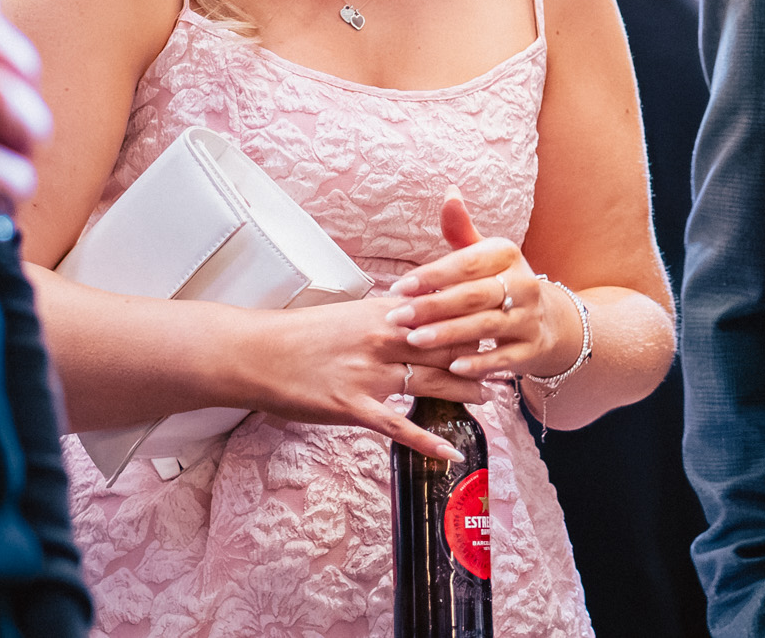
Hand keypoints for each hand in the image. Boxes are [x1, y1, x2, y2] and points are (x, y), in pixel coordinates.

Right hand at [241, 296, 488, 461]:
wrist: (255, 354)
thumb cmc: (298, 336)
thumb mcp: (347, 315)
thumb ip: (383, 316)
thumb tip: (411, 313)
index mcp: (383, 312)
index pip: (442, 313)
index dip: (473, 320)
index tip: (498, 323)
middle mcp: (383, 339)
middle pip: (447, 346)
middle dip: (480, 355)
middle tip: (508, 361)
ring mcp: (369, 374)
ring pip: (432, 382)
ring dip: (466, 390)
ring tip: (490, 396)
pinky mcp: (352, 406)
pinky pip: (398, 427)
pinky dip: (428, 441)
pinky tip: (450, 452)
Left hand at [385, 188, 574, 382]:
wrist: (547, 318)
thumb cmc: (501, 282)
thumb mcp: (485, 254)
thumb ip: (461, 230)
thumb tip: (449, 192)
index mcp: (507, 255)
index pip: (466, 263)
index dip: (431, 275)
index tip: (398, 287)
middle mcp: (523, 283)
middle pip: (473, 295)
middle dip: (432, 307)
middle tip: (397, 316)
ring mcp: (529, 317)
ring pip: (486, 326)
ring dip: (448, 334)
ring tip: (414, 339)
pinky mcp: (532, 347)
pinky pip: (504, 358)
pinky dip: (479, 363)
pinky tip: (452, 367)